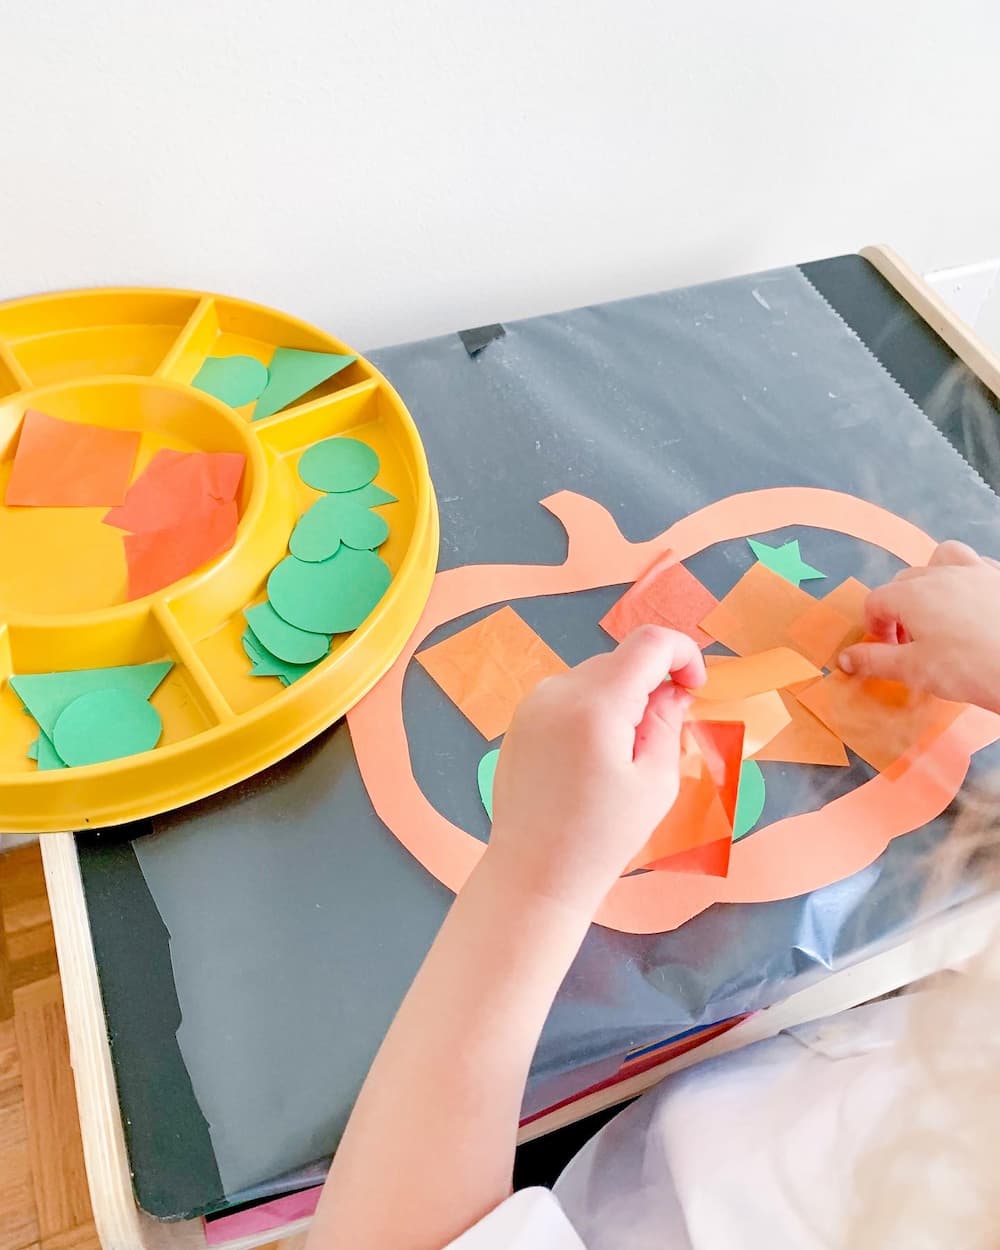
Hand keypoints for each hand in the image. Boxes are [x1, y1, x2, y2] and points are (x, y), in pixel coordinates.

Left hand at [484, 625, 706, 915]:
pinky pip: (570, 696)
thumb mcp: (654, 782)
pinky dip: (594, 711)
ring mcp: (533, 703)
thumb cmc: (601, 838)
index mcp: (595, 703)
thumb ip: (667, 723)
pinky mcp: (521, 719)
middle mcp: (558, 690)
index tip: (696, 688)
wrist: (533, 874)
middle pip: (621, 661)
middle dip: (652, 685)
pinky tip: (593, 760)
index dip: (683, 654)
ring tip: (625, 757)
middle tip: (664, 736)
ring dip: (622, 699)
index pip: (649, 643)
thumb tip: (673, 689)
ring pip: (596, 678)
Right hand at [838, 541, 999, 711]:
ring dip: (933, 576)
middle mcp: (942, 574)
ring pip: (943, 557)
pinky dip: (968, 576)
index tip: (884, 647)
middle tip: (909, 640)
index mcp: (913, 595)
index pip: (876, 600)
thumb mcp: (913, 670)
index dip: (873, 625)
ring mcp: (977, 571)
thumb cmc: (971, 669)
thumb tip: (845, 658)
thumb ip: (875, 660)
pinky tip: (974, 602)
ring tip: (939, 606)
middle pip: (905, 579)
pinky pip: (979, 564)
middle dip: (899, 607)